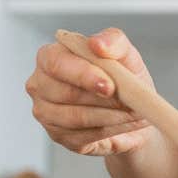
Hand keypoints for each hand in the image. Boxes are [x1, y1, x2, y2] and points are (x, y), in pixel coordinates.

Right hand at [26, 27, 155, 155]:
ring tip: (136, 112)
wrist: (132, 109)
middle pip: (65, 93)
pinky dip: (112, 129)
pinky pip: (85, 135)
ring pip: (76, 118)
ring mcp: (46, 112)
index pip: (56, 63)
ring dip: (112, 116)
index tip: (110, 85)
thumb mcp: (125, 54)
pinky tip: (128, 122)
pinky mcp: (59, 136)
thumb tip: (97, 44)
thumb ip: (114, 41)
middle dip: (103, 99)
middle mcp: (40, 84)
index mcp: (50, 56)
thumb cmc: (122, 77)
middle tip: (132, 101)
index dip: (83, 75)